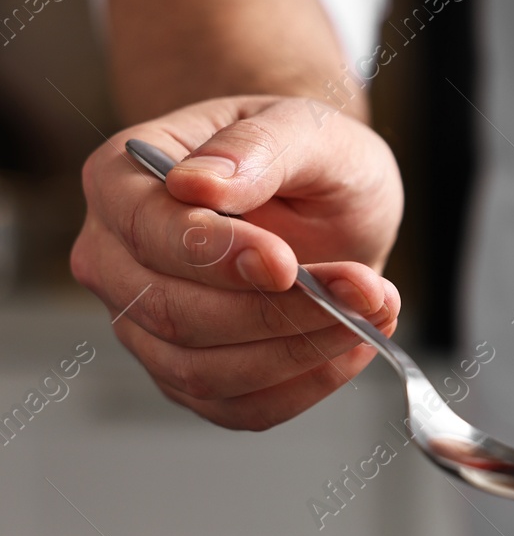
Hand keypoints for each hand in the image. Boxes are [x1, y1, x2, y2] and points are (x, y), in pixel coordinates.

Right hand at [72, 95, 403, 429]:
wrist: (326, 198)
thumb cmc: (306, 154)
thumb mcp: (305, 127)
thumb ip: (259, 146)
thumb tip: (199, 182)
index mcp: (121, 181)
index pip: (147, 231)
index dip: (216, 255)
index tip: (286, 263)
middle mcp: (116, 259)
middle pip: (174, 312)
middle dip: (279, 311)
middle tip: (364, 290)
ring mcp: (145, 325)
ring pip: (204, 370)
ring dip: (300, 352)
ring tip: (374, 311)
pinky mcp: (190, 376)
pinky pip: (238, 408)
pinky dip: (304, 386)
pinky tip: (352, 346)